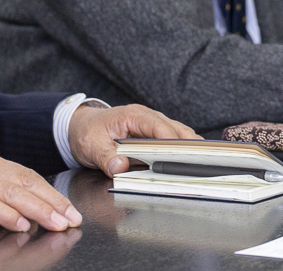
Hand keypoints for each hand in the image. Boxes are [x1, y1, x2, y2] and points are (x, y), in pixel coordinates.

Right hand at [0, 148, 80, 232]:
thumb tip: (18, 206)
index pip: (26, 175)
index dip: (49, 193)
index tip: (67, 209)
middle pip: (25, 182)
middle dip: (52, 202)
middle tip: (72, 219)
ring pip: (12, 192)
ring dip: (38, 209)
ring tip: (57, 223)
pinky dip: (5, 213)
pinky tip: (20, 223)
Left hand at [67, 104, 198, 176]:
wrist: (81, 126)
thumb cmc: (87, 132)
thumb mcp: (91, 146)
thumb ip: (105, 157)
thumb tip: (120, 167)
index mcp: (134, 115)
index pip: (159, 127)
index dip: (172, 142)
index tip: (181, 157)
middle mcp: (148, 118)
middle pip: (176, 129)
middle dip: (189, 146)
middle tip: (202, 163)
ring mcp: (153, 126)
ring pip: (179, 134)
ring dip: (188, 148)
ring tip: (202, 164)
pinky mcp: (153, 135)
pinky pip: (173, 141)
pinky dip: (182, 151)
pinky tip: (189, 163)